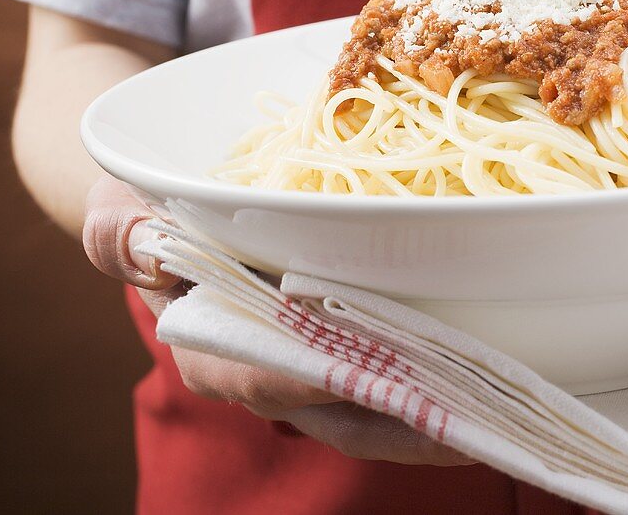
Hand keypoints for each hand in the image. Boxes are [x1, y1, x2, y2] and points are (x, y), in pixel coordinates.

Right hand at [82, 176, 471, 465]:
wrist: (177, 213)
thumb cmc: (148, 215)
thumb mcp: (121, 212)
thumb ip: (118, 234)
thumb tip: (141, 244)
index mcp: (214, 356)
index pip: (274, 381)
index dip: (331, 380)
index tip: (389, 377)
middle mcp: (271, 378)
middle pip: (349, 410)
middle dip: (414, 415)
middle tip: (484, 410)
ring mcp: (316, 371)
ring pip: (384, 405)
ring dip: (442, 407)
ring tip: (509, 403)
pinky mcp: (352, 352)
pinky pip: (399, 376)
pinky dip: (441, 376)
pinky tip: (492, 369)